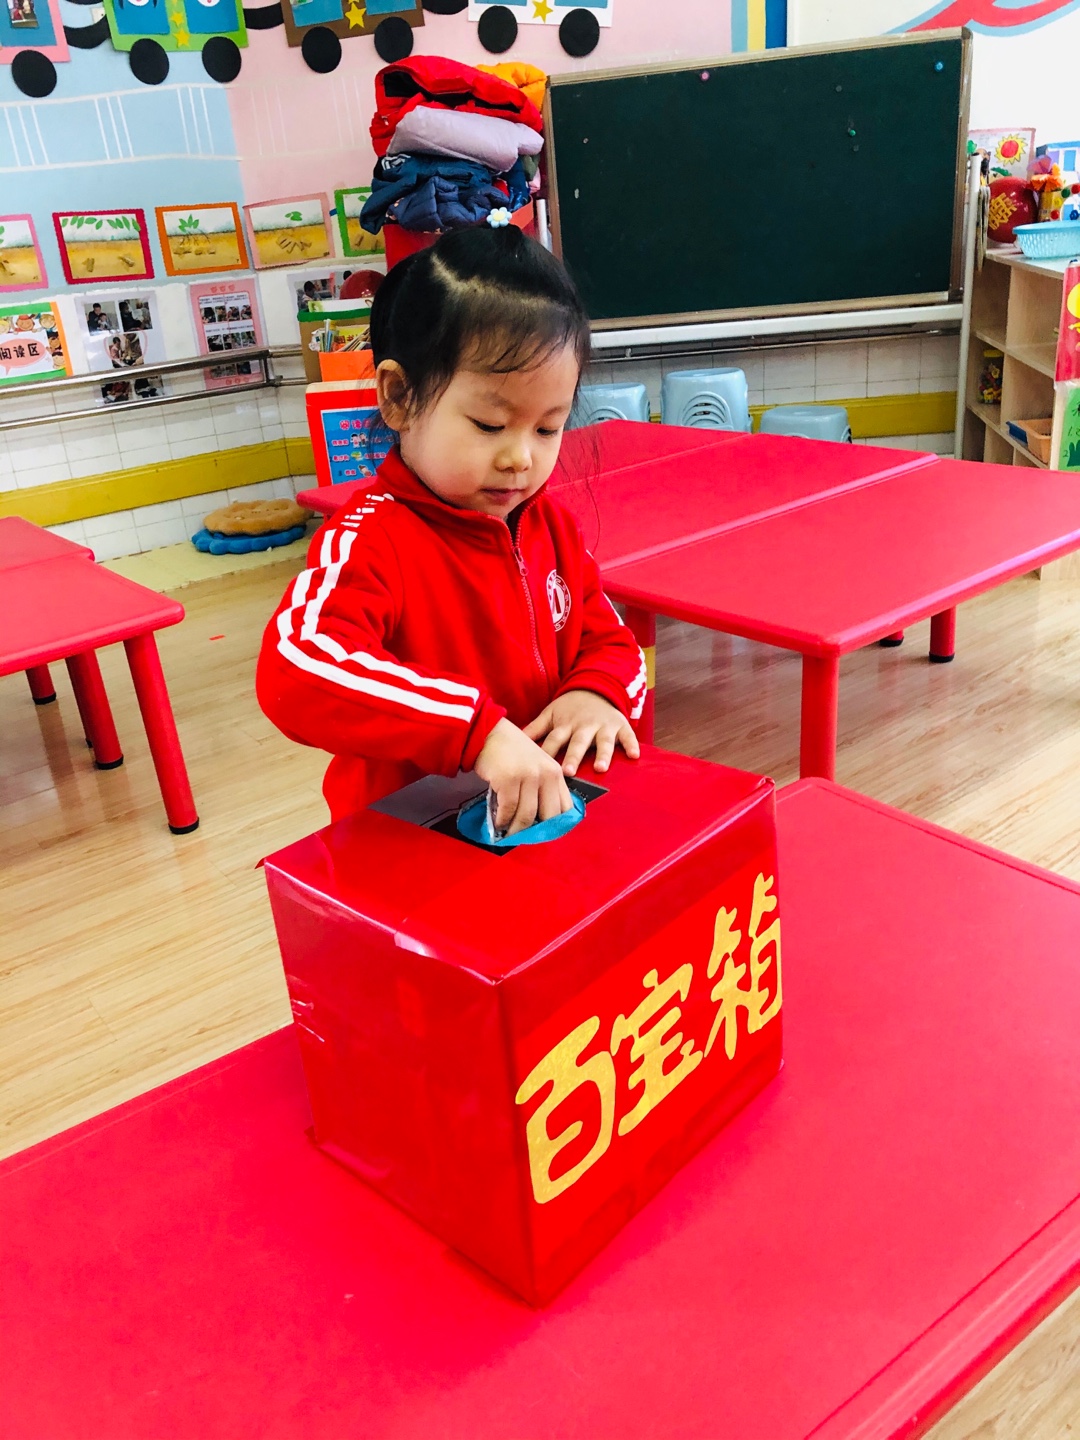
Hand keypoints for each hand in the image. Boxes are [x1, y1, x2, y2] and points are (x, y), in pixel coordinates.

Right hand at [474, 717, 573, 836]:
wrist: (489, 733)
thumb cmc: (511, 752)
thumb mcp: (536, 766)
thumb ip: (543, 788)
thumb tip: (540, 820)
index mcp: (556, 773)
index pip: (565, 807)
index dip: (556, 825)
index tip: (543, 834)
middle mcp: (546, 774)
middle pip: (549, 816)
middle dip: (536, 832)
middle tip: (524, 837)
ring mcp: (528, 777)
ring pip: (526, 816)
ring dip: (515, 829)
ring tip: (508, 833)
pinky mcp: (508, 780)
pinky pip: (508, 810)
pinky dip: (502, 820)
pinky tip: (498, 822)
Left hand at [523, 690, 640, 776]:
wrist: (594, 688)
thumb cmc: (569, 708)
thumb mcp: (550, 714)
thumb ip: (535, 729)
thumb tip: (515, 741)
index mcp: (565, 725)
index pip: (554, 740)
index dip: (547, 752)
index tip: (540, 767)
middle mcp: (584, 726)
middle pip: (578, 743)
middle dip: (573, 757)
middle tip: (568, 771)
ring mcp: (603, 726)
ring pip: (603, 742)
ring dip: (603, 754)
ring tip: (601, 768)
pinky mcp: (620, 725)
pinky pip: (627, 735)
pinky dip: (631, 744)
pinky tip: (634, 756)